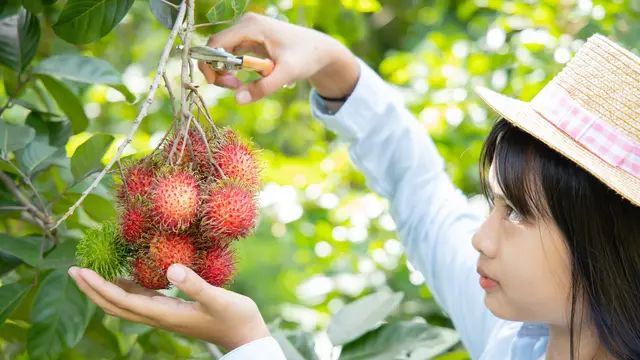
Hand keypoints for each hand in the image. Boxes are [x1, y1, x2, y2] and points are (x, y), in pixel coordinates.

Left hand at [68, 264, 269, 350]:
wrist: (245, 335)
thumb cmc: (235, 316)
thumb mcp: (218, 299)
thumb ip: (195, 285)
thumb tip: (170, 268)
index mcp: (164, 314)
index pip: (123, 301)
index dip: (100, 286)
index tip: (81, 270)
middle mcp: (159, 317)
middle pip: (115, 306)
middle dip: (92, 289)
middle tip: (73, 269)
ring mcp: (164, 316)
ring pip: (125, 305)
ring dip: (105, 290)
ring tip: (91, 272)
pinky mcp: (171, 312)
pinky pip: (140, 301)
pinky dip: (125, 289)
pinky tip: (125, 277)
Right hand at [198, 12, 360, 103]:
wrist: (320, 51)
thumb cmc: (306, 58)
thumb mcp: (286, 74)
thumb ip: (263, 88)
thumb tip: (238, 100)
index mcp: (251, 26)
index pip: (216, 43)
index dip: (211, 65)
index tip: (223, 84)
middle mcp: (245, 25)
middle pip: (215, 48)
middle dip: (217, 70)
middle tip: (233, 88)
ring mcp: (246, 31)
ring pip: (221, 53)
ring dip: (225, 72)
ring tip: (239, 86)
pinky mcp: (249, 40)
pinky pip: (231, 55)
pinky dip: (233, 69)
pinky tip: (244, 80)